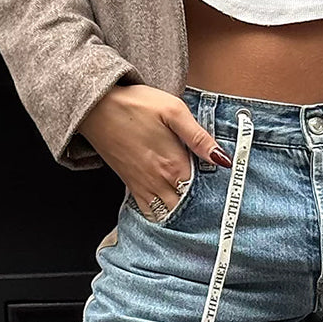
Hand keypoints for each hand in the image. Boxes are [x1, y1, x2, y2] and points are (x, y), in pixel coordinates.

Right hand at [77, 84, 232, 214]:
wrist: (96, 107)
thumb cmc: (136, 104)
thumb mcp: (174, 111)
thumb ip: (199, 138)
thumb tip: (224, 159)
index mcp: (174, 165)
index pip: (202, 191)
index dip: (215, 194)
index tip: (226, 194)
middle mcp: (159, 181)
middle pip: (186, 207)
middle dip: (200, 208)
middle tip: (214, 206)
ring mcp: (144, 186)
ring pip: (168, 214)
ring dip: (182, 214)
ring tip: (195, 210)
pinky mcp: (132, 185)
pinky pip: (149, 213)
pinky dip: (161, 216)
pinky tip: (170, 209)